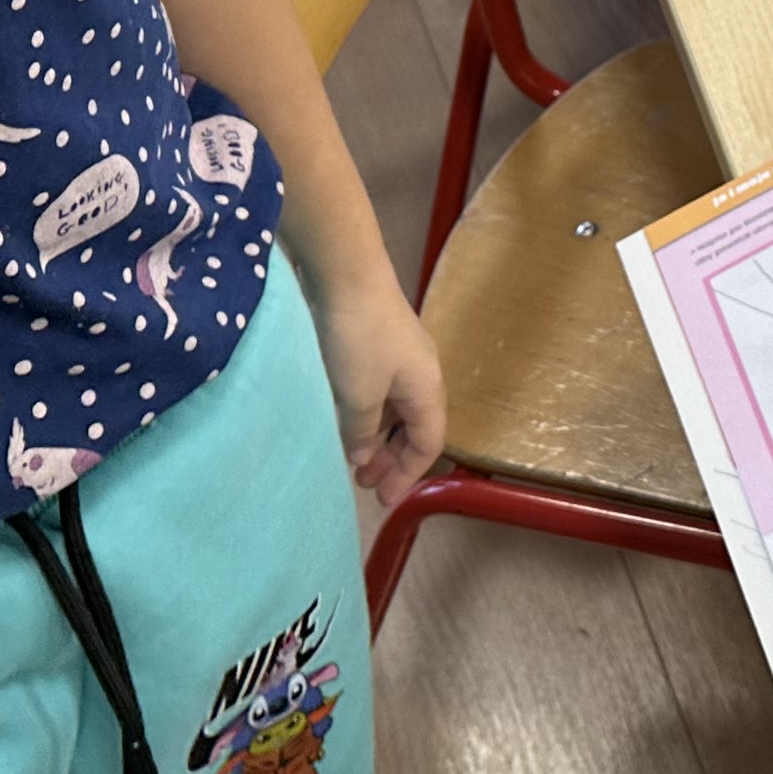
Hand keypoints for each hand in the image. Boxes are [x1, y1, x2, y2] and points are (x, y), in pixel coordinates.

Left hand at [312, 263, 448, 497]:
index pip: (429, 443)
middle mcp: (421, 374)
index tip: (382, 500)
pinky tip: (343, 420)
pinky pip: (380, 391)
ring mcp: (400, 356)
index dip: (408, 475)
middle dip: (392, 459)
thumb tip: (362, 456)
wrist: (347, 272)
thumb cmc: (359, 338)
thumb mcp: (359, 395)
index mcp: (427, 389)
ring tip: (350, 457)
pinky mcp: (378, 343)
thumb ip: (361, 432)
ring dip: (376, 437)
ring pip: (395, 410)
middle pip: (415, 428)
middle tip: (362, 483)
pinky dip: (367, 414)